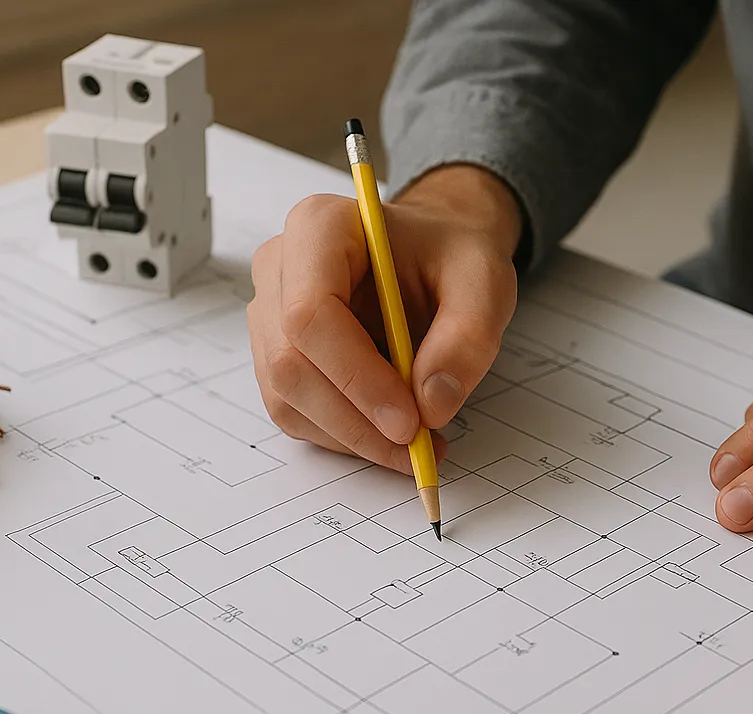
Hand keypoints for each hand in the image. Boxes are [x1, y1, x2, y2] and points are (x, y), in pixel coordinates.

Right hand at [248, 165, 521, 472]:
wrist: (434, 255)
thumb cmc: (450, 257)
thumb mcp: (483, 281)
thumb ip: (467, 338)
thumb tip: (431, 406)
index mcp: (318, 228)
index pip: (310, 313)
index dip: (356, 377)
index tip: (409, 422)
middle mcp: (278, 267)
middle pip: (290, 363)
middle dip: (355, 420)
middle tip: (417, 446)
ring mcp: (269, 314)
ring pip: (287, 397)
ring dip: (351, 437)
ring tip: (415, 445)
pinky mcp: (276, 354)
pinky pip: (295, 412)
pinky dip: (343, 437)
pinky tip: (388, 435)